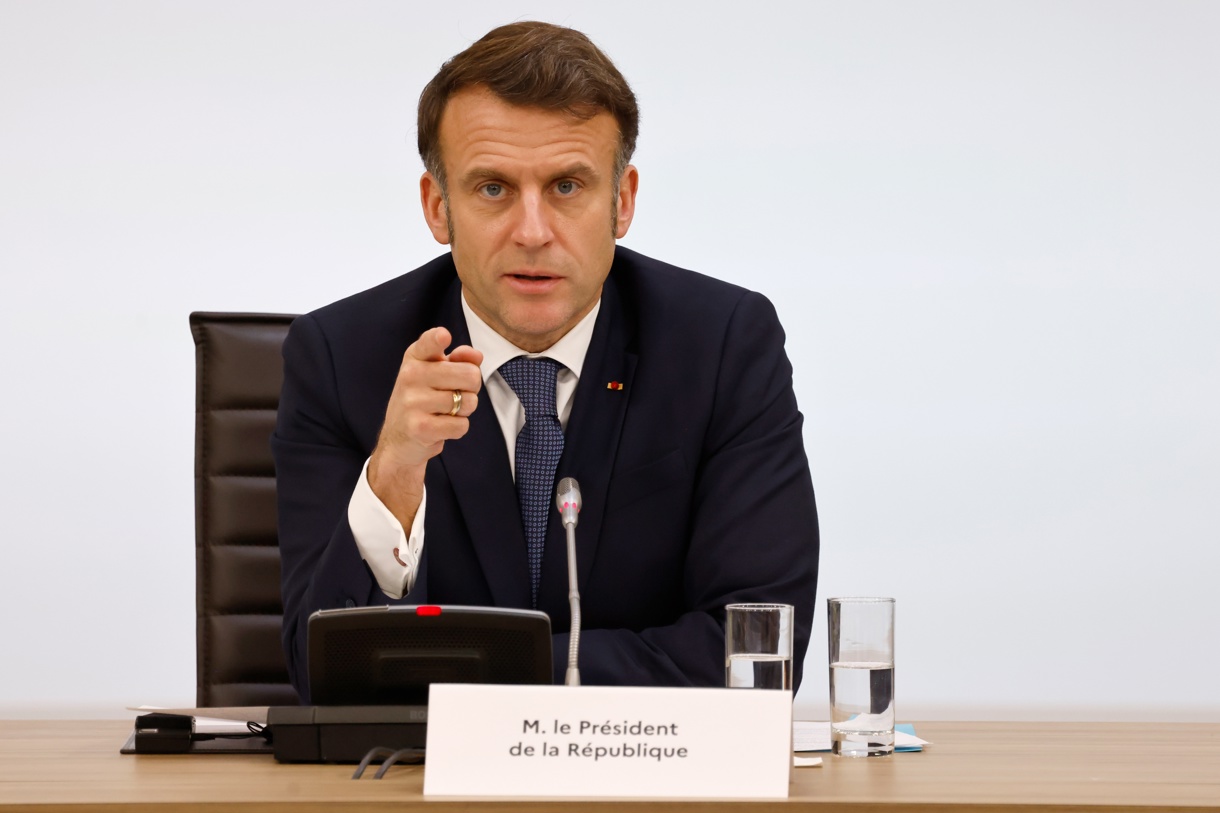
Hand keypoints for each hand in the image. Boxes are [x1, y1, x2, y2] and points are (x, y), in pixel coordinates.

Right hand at [368, 327, 482, 527]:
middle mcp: (410, 376)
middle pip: (470, 375)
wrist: (399, 440)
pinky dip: (458, 429)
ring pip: (468, 402)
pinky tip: (441, 427)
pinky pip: (461, 425)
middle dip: (472, 389)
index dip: (438, 339)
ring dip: (465, 411)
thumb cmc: (423, 401)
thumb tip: (476, 356)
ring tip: (446, 412)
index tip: (444, 336)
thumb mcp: (436, 375)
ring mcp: (413, 402)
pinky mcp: (419, 427)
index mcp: (415, 358)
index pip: (428, 343)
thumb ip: (458, 361)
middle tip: (456, 395)